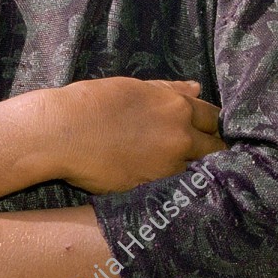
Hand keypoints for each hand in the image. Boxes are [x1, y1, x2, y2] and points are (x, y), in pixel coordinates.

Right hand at [53, 77, 225, 194]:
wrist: (62, 132)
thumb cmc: (92, 103)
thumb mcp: (135, 88)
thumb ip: (169, 90)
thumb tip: (196, 88)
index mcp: (177, 107)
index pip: (213, 118)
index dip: (213, 125)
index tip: (209, 131)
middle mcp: (180, 137)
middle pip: (215, 147)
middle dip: (212, 150)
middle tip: (202, 154)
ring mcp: (167, 166)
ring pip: (199, 172)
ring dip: (196, 171)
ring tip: (188, 172)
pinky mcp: (151, 189)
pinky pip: (176, 189)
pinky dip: (176, 187)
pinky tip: (169, 185)